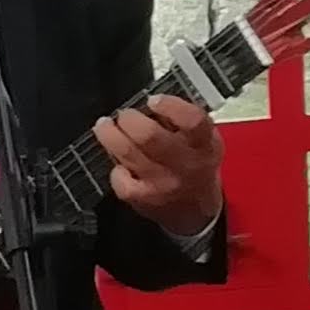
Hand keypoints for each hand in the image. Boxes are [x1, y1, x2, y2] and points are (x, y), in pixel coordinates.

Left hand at [96, 93, 222, 232]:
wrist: (196, 209)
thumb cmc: (196, 165)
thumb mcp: (202, 139)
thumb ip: (181, 119)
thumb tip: (150, 104)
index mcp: (204, 144)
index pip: (192, 121)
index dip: (170, 106)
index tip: (153, 100)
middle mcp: (185, 164)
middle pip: (150, 136)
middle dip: (130, 119)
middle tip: (124, 114)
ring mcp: (162, 182)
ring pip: (128, 153)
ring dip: (110, 135)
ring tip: (105, 126)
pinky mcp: (143, 198)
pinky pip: (120, 179)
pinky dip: (115, 168)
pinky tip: (118, 163)